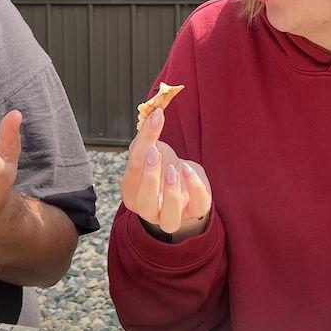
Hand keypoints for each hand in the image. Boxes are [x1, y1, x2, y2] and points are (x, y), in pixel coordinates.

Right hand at [121, 107, 211, 240]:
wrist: (182, 181)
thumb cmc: (161, 164)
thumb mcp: (151, 149)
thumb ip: (148, 134)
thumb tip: (155, 111)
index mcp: (132, 193)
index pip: (132, 174)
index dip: (140, 149)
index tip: (154, 120)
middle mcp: (148, 210)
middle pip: (144, 203)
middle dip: (149, 179)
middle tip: (155, 154)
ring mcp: (172, 215)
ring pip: (169, 219)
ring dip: (170, 194)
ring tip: (174, 171)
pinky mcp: (195, 211)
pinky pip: (198, 208)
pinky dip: (194, 189)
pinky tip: (189, 169)